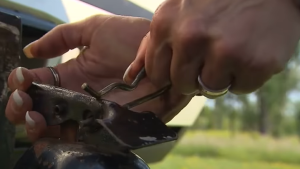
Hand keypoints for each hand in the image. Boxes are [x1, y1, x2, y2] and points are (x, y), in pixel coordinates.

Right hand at [5, 15, 191, 141]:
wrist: (162, 53)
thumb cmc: (132, 38)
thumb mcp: (94, 30)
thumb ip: (62, 38)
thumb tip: (30, 51)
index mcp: (72, 76)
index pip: (39, 86)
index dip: (22, 86)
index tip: (20, 80)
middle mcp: (79, 98)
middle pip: (43, 113)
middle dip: (24, 111)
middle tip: (23, 104)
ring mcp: (94, 114)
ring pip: (58, 130)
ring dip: (38, 128)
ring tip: (33, 119)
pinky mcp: (111, 127)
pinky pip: (85, 140)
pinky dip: (65, 142)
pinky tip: (55, 134)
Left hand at [124, 0, 299, 95]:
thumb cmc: (218, 2)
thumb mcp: (177, 13)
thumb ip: (153, 45)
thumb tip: (130, 76)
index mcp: (165, 24)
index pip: (156, 72)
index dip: (172, 73)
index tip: (188, 63)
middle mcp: (190, 37)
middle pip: (182, 84)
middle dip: (196, 76)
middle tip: (214, 55)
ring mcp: (222, 50)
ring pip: (210, 89)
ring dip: (222, 76)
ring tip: (233, 49)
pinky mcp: (252, 63)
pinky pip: (239, 88)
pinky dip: (245, 76)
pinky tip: (251, 52)